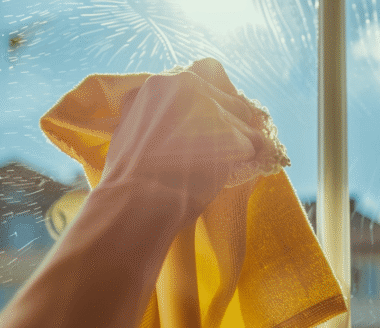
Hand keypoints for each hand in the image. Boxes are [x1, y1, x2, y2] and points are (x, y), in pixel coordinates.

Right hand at [99, 58, 260, 227]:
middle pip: (233, 103)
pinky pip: (251, 147)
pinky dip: (241, 162)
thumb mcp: (129, 122)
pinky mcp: (231, 135)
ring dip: (237, 145)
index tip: (209, 121)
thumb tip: (163, 103)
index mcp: (164, 82)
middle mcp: (190, 87)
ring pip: (244, 126)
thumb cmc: (128, 171)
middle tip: (211, 150)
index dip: (215, 101)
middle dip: (229, 125)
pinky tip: (219, 173)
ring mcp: (212, 110)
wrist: (136, 201)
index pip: (210, 73)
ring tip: (212, 165)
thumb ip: (153, 106)